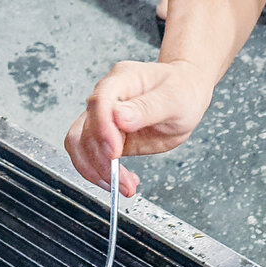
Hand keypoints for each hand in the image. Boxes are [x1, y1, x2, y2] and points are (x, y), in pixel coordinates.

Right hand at [65, 59, 213, 196]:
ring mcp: (103, 119)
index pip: (100, 102)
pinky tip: (122, 181)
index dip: (103, 128)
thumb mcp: (173, 98)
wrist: (185, 95)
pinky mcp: (106, 139)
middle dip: (102, 160)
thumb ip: (146, 108)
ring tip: (124, 186)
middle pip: (86, 130)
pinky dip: (101, 174)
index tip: (114, 152)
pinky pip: (90, 157)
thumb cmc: (181, 90)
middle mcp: (106, 99)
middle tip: (125, 181)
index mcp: (121, 80)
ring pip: (80, 146)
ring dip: (97, 171)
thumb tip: (119, 117)